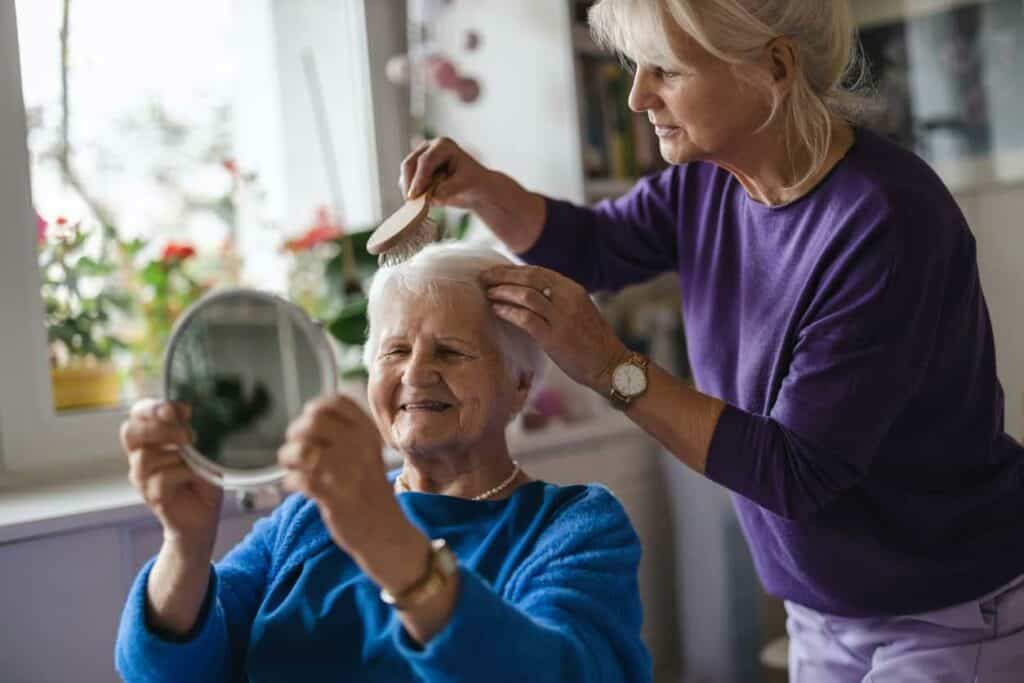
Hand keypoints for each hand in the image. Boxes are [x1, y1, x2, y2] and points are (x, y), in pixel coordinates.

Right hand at [120, 399, 222, 553]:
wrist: (203, 516)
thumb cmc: (201, 478)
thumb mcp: (200, 448)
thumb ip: (189, 430)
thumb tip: (185, 412)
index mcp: (151, 439)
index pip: (138, 413)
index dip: (155, 407)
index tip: (184, 410)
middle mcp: (140, 456)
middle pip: (130, 432)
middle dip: (160, 428)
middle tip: (188, 436)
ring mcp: (142, 477)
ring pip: (146, 456)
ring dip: (176, 454)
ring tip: (195, 460)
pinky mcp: (152, 495)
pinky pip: (162, 478)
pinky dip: (183, 473)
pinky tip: (195, 476)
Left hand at [278, 395, 416, 556]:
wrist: (384, 530)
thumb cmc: (367, 489)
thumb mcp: (365, 451)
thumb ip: (342, 432)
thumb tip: (304, 420)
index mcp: (367, 432)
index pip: (335, 402)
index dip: (314, 410)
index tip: (311, 427)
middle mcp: (359, 446)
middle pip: (312, 421)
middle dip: (295, 434)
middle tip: (297, 450)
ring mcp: (347, 470)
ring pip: (301, 449)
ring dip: (288, 458)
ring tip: (293, 467)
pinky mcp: (334, 496)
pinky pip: (298, 479)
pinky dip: (291, 482)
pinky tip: (298, 487)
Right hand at [401, 137, 493, 209]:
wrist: (474, 189)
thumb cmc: (473, 183)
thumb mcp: (465, 185)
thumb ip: (448, 189)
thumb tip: (431, 197)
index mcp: (443, 145)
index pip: (426, 160)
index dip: (419, 178)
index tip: (415, 195)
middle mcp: (428, 148)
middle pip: (410, 164)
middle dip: (410, 184)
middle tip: (412, 202)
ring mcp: (420, 159)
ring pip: (405, 175)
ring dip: (409, 190)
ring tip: (420, 204)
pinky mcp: (416, 172)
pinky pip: (406, 183)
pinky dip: (411, 194)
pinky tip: (421, 202)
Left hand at [480, 265, 631, 393]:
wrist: (611, 365)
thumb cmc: (593, 341)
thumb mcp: (579, 310)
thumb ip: (558, 299)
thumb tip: (530, 293)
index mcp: (573, 289)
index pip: (538, 271)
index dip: (513, 269)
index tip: (496, 270)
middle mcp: (567, 298)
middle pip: (529, 278)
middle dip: (502, 275)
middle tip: (483, 277)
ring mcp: (561, 317)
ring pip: (525, 295)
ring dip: (502, 292)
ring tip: (487, 293)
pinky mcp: (554, 337)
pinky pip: (525, 319)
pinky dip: (507, 312)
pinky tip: (496, 311)